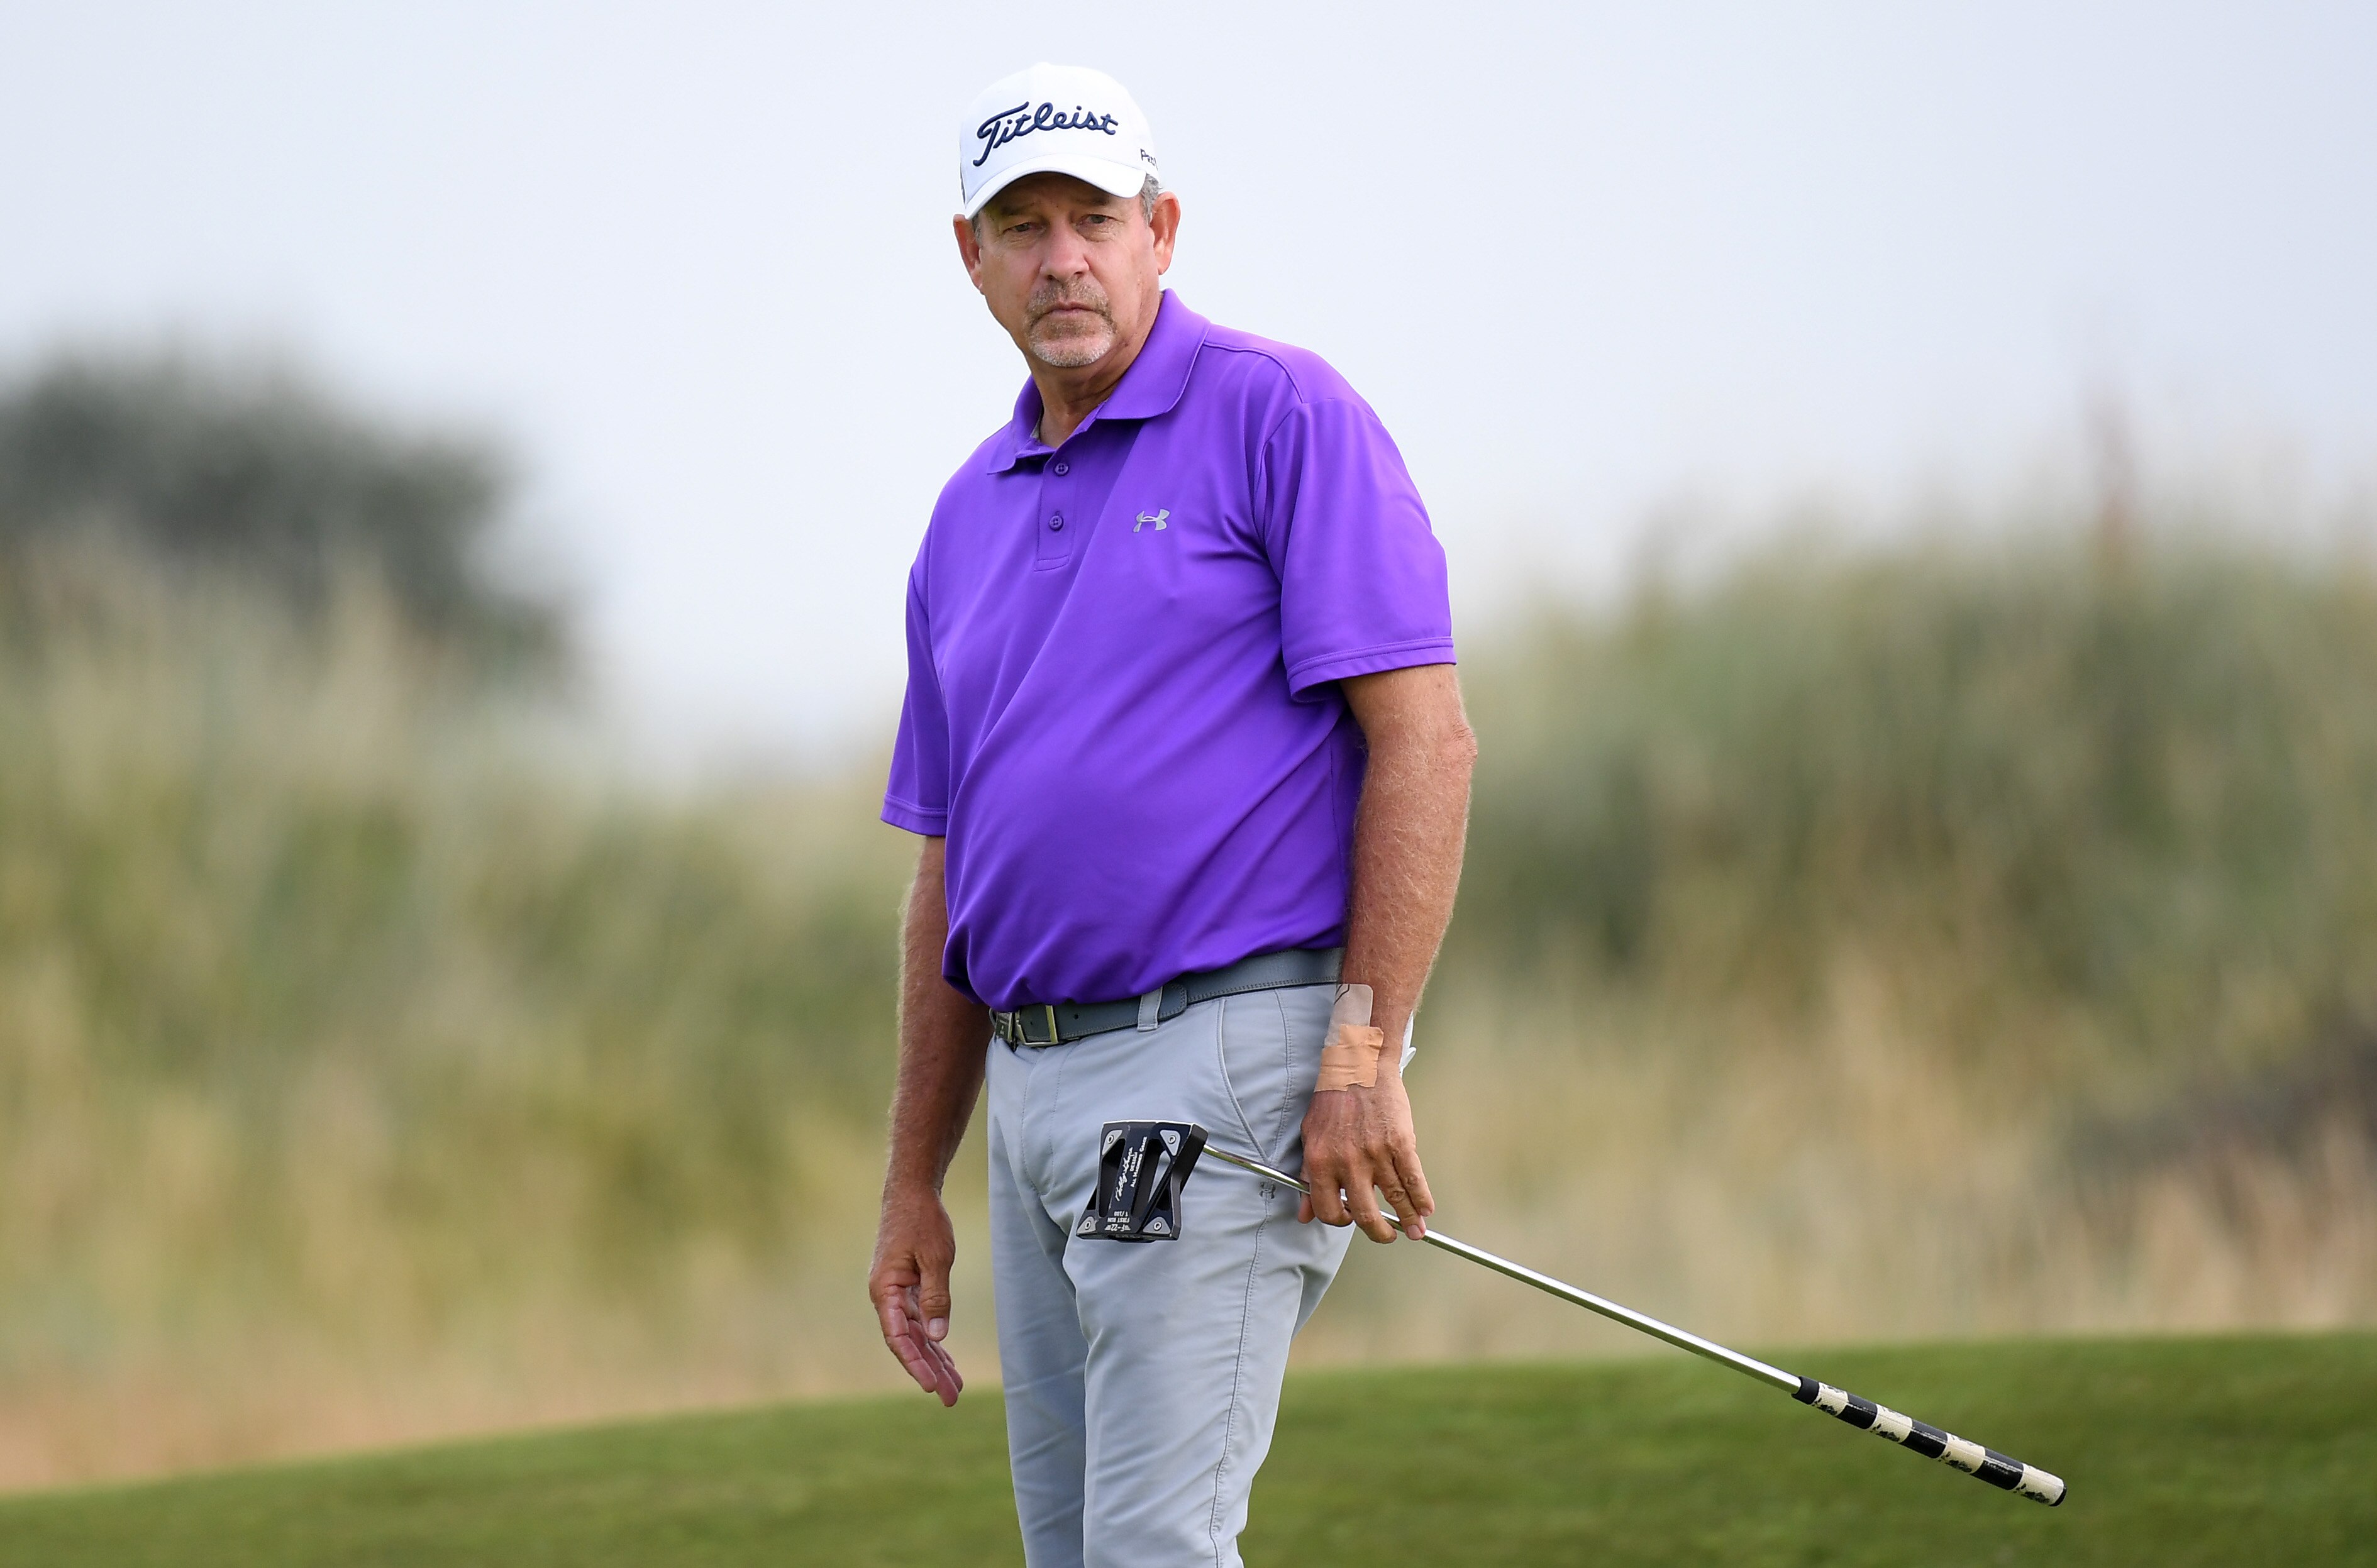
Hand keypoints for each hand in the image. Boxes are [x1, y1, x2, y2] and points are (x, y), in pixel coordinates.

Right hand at [868, 1184, 963, 1405]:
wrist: (911, 1193)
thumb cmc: (922, 1221)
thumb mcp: (935, 1257)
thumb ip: (936, 1297)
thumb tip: (937, 1336)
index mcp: (885, 1291)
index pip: (898, 1337)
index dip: (914, 1363)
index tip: (930, 1385)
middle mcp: (887, 1297)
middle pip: (908, 1343)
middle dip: (929, 1371)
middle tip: (951, 1398)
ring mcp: (896, 1295)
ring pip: (915, 1336)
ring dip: (934, 1361)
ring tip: (954, 1388)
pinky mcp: (908, 1289)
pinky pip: (920, 1322)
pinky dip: (934, 1340)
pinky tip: (946, 1359)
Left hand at [1297, 1066, 1433, 1243]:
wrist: (1358, 1066)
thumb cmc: (1332, 1101)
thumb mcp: (1310, 1137)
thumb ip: (1308, 1178)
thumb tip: (1304, 1215)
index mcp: (1321, 1162)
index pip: (1328, 1210)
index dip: (1340, 1221)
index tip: (1351, 1220)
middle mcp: (1348, 1162)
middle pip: (1365, 1214)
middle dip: (1379, 1232)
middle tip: (1387, 1235)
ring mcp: (1377, 1153)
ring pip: (1395, 1199)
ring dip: (1408, 1221)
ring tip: (1415, 1231)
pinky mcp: (1401, 1143)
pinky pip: (1414, 1179)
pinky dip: (1422, 1198)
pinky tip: (1426, 1209)